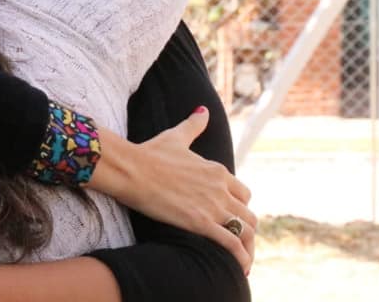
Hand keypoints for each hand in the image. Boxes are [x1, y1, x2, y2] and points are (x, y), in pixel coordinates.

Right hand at [95, 108, 256, 273]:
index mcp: (217, 170)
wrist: (131, 168)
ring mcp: (213, 206)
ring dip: (247, 245)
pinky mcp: (202, 222)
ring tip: (243, 258)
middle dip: (245, 228)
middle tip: (237, 241)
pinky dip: (241, 257)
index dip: (238, 206)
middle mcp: (220, 188)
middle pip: (247, 213)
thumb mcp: (175, 137)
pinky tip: (242, 268)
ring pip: (246, 229)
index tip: (231, 216)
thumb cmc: (149, 152)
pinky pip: (232, 244)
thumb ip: (193, 125)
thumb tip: (203, 110)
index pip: (242, 193)